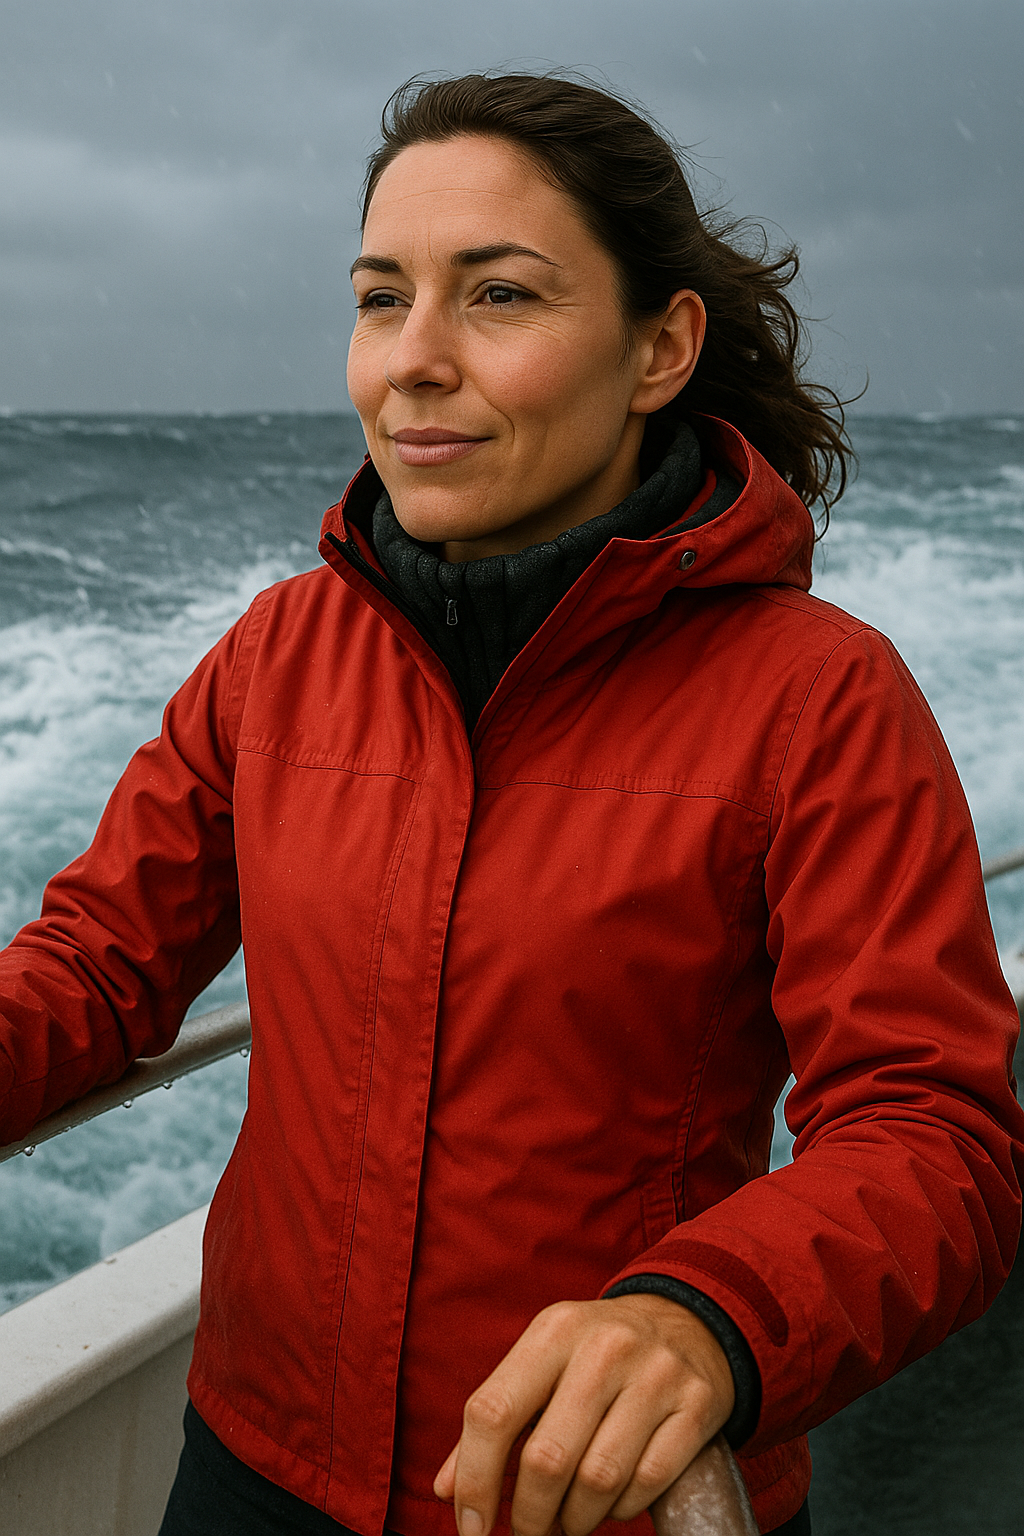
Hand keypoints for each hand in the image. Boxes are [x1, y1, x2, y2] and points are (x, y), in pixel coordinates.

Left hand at [433, 1293, 734, 1535]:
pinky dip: (621, 1510)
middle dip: (529, 1516)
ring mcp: (656, 1374)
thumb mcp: (542, 1364)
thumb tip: (447, 1490)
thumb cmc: (595, 1354)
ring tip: (569, 1517)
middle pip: (547, 1458)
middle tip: (529, 1531)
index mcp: (554, 1329)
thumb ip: (495, 1420)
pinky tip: (612, 1499)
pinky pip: (646, 1485)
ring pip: (598, 1481)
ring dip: (575, 1520)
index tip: (471, 1527)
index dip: (475, 1481)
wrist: (687, 1322)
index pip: (493, 1410)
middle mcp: (604, 1346)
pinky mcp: (696, 1404)